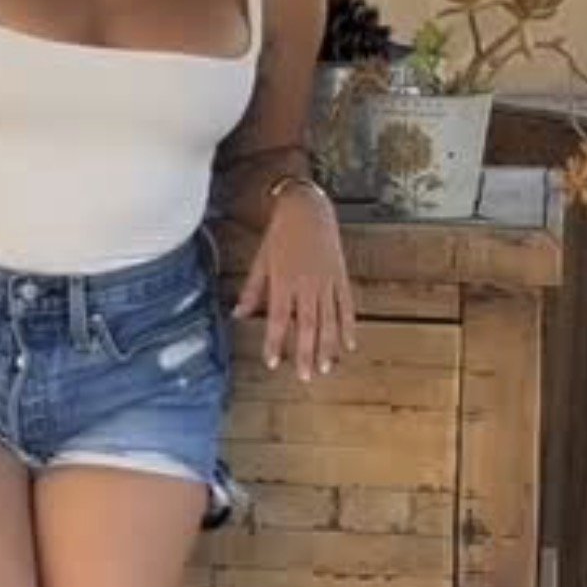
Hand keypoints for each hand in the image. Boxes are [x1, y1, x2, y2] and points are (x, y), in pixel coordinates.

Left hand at [233, 187, 356, 381]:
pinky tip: (348, 346)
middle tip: (305, 376)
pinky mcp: (341, 277)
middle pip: (307, 325)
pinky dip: (348, 327)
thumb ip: (252, 290)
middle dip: (305, 352)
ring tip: (325, 368)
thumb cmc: (280, 234)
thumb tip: (238, 314)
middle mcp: (306, 284)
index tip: (272, 362)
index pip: (278, 318)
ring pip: (329, 320)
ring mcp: (327, 281)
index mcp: (283, 280)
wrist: (308, 209)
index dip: (274, 341)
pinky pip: (346, 306)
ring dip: (327, 346)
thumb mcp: (261, 260)